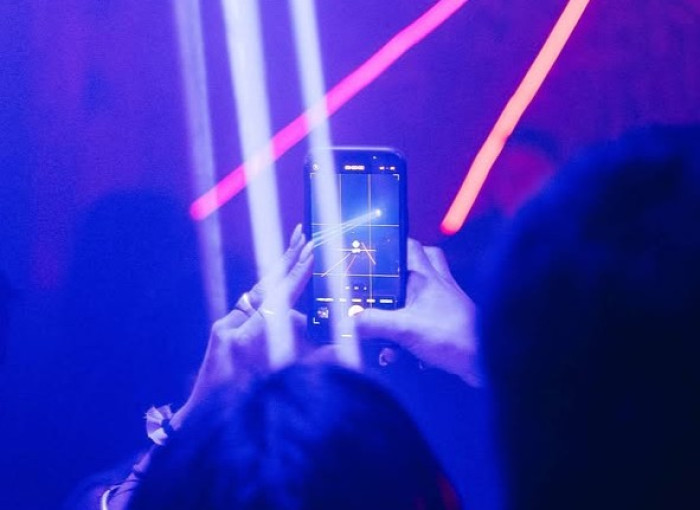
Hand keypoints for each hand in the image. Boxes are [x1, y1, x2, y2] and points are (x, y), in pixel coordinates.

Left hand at [174, 224, 313, 424]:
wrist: (202, 415)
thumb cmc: (241, 403)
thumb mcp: (280, 381)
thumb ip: (309, 360)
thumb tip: (339, 344)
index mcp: (246, 337)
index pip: (278, 297)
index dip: (296, 273)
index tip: (310, 251)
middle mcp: (233, 324)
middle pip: (267, 284)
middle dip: (287, 258)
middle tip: (303, 233)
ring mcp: (226, 324)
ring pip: (259, 293)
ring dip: (281, 275)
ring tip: (299, 250)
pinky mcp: (224, 327)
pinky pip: (253, 306)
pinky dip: (271, 294)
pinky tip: (284, 288)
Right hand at [354, 238, 480, 386]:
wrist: (487, 362)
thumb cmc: (455, 337)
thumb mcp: (405, 329)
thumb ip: (373, 323)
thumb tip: (348, 321)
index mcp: (427, 277)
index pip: (410, 245)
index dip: (393, 243)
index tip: (373, 248)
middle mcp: (438, 285)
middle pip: (420, 263)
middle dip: (398, 274)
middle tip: (381, 285)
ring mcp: (445, 304)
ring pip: (422, 293)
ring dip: (402, 307)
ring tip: (386, 324)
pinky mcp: (449, 324)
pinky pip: (426, 319)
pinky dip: (411, 332)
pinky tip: (402, 352)